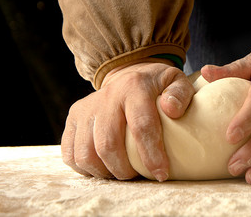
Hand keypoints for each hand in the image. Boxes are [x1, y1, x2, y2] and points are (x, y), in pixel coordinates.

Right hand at [61, 58, 194, 180]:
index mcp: (134, 88)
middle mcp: (106, 97)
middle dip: (124, 170)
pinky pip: (70, 154)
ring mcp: (86, 108)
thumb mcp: (175, 80)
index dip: (151, 155)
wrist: (127, 74)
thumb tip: (172, 110)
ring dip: (104, 172)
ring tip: (121, 172)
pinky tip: (104, 167)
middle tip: (138, 176)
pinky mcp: (73, 118)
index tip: (161, 174)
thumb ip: (180, 93)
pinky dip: (86, 169)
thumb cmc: (156, 86)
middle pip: (108, 144)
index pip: (141, 126)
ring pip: (85, 154)